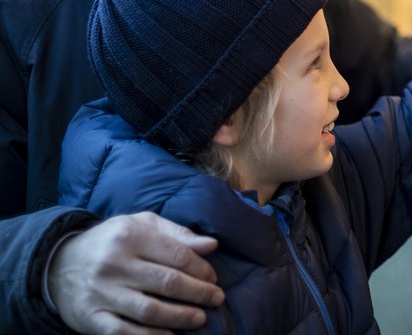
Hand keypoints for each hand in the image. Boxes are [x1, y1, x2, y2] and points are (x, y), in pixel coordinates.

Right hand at [49, 212, 223, 334]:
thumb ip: (177, 234)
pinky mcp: (90, 318)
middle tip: (216, 299)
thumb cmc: (112, 241)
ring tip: (200, 318)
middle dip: (199, 293)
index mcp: (130, 236)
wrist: (58, 263)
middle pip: (168, 283)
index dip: (201, 269)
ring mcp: (101, 293)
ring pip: (150, 310)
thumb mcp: (141, 225)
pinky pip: (124, 333)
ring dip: (181, 317)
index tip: (213, 278)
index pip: (177, 255)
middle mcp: (115, 264)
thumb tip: (212, 245)